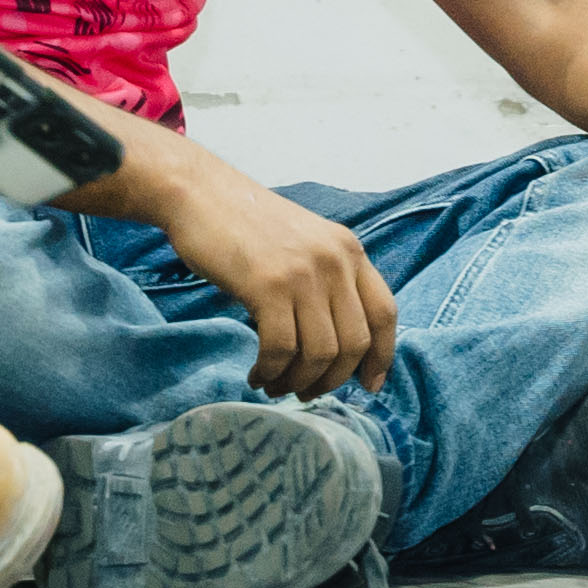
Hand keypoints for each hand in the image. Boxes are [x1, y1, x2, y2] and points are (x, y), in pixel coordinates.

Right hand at [146, 131, 399, 395]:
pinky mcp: (268, 285)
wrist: (202, 195)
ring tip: (275, 385)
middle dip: (331, 380)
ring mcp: (304, 272)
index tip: (369, 386)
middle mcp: (335, 260)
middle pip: (355, 342)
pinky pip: (282, 349)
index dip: (382, 355)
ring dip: (298, 381)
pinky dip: (271, 371)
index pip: (385, 313)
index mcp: (350, 250)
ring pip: (321, 353)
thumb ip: (328, 281)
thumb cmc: (247, 226)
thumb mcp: (305, 244)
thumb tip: (338, 346)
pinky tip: (258, 374)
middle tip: (304, 392)